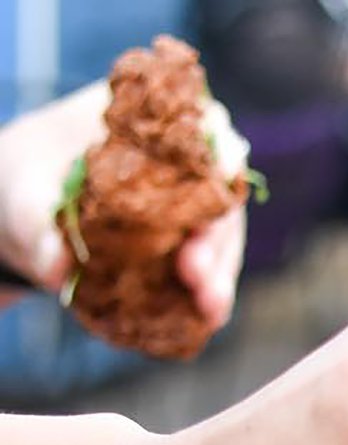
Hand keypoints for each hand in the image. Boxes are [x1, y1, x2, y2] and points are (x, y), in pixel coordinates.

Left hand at [0, 81, 245, 325]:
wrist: (26, 211)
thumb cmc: (25, 182)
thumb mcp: (21, 195)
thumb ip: (36, 224)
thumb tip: (54, 269)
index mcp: (147, 124)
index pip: (201, 126)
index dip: (220, 156)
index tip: (224, 180)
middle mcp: (182, 164)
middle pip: (219, 193)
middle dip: (215, 235)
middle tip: (196, 274)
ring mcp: (191, 208)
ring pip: (221, 236)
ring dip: (219, 272)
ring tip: (209, 308)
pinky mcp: (189, 246)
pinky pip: (208, 267)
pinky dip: (207, 292)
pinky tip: (204, 316)